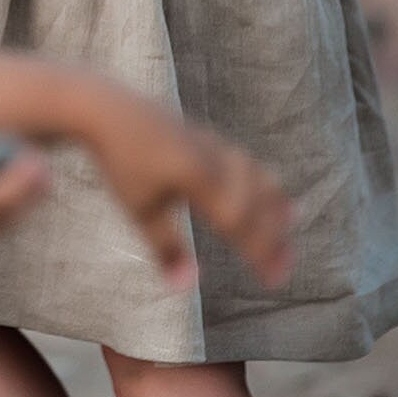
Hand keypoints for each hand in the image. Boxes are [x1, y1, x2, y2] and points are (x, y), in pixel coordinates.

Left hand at [76, 85, 293, 289]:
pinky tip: (265, 187)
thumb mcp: (139, 210)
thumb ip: (166, 249)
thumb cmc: (120, 163)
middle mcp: (216, 160)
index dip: (261, 253)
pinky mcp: (209, 136)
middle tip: (285, 269)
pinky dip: (263, 180)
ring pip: (257, 177)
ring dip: (275, 205)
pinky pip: (246, 161)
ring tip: (291, 222)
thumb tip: (186, 288)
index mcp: (199, 179)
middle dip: (274, 237)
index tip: (275, 281)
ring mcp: (215, 145)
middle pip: (256, 203)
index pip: (240, 223)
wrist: (106, 108)